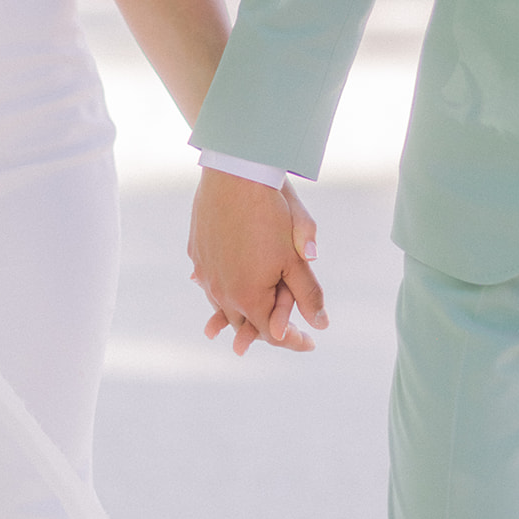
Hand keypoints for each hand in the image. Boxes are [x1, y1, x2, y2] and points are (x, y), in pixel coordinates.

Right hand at [189, 168, 327, 354]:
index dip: (293, 341)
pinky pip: (206, 281)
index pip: (272, 334)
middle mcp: (220, 291)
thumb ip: (308, 295)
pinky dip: (220, 289)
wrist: (236, 176)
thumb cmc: (271, 216)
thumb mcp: (296, 259)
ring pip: (221, 304)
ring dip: (239, 312)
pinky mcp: (196, 252)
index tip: (309, 343)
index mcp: (248, 297)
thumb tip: (321, 324)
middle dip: (264, 331)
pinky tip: (224, 286)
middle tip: (286, 331)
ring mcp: (204, 272)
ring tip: (252, 315)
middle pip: (243, 324)